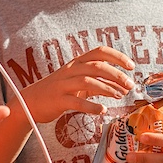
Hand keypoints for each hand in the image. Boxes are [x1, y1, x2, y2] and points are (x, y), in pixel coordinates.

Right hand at [19, 46, 134, 122]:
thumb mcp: (78, 82)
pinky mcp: (58, 100)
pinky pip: (76, 102)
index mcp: (77, 62)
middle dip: (116, 74)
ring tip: (120, 96)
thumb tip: (121, 86)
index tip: (131, 66)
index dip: (117, 57)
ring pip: (87, 81)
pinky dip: (91, 106)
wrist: (30, 102)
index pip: (99, 51)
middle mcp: (71, 70)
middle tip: (130, 85)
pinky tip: (102, 110)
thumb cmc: (59, 91)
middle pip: (96, 66)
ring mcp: (63, 84)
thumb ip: (98, 81)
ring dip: (107, 88)